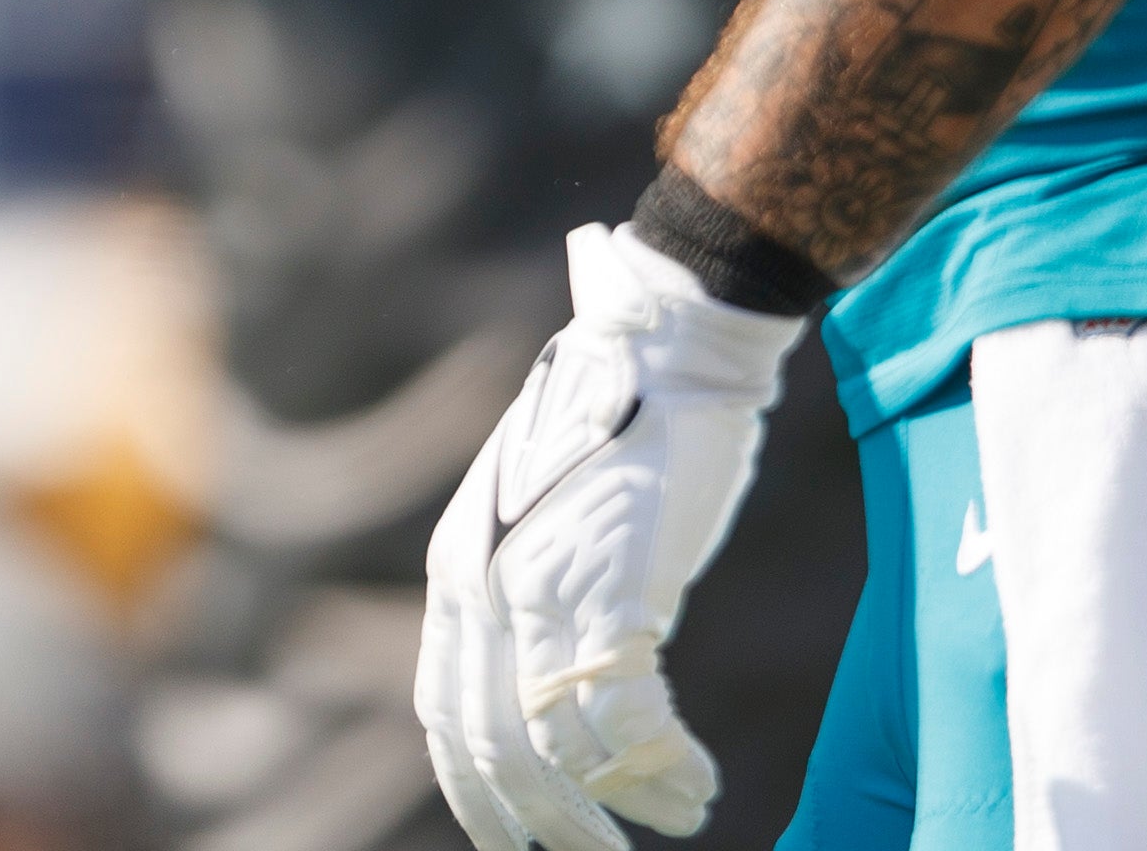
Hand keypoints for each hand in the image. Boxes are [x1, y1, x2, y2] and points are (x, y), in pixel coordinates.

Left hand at [418, 225, 804, 850]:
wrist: (673, 345)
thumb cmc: (626, 433)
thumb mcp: (550, 526)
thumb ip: (537, 601)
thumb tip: (560, 704)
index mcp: (459, 571)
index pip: (447, 717)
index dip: (481, 797)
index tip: (519, 844)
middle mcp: (484, 585)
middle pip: (498, 747)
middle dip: (551, 822)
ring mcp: (546, 584)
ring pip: (563, 746)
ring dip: (625, 800)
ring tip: (681, 813)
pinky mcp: (615, 584)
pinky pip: (629, 717)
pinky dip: (665, 765)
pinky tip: (698, 776)